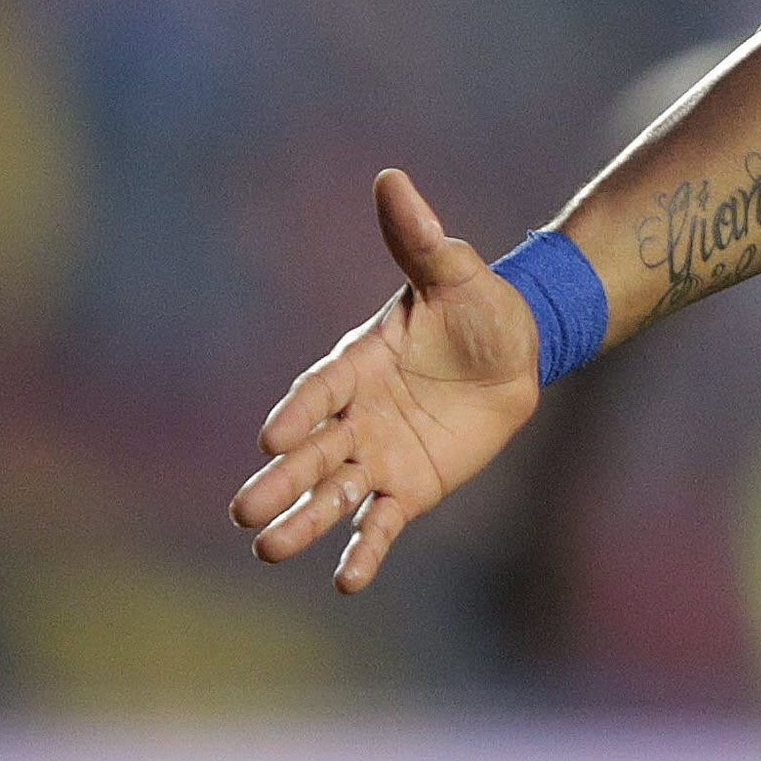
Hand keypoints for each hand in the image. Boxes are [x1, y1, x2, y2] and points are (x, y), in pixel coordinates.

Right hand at [230, 171, 545, 593]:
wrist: (516, 350)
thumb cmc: (478, 305)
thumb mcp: (454, 271)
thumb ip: (419, 237)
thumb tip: (392, 179)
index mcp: (357, 363)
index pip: (320, 390)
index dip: (299, 412)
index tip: (273, 437)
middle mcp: (355, 416)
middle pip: (312, 452)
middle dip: (280, 482)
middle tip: (244, 513)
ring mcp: (378, 455)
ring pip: (334, 494)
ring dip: (304, 522)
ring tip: (268, 549)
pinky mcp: (409, 486)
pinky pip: (381, 523)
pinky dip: (365, 551)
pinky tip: (345, 582)